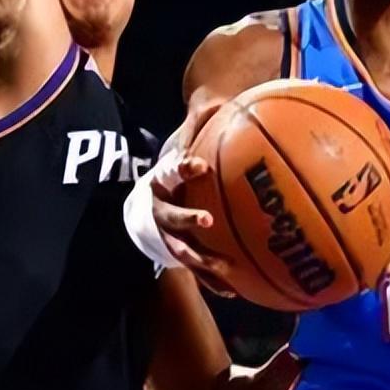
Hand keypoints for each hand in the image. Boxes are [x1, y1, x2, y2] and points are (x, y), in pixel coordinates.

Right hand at [150, 99, 236, 295]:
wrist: (155, 192)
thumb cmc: (179, 161)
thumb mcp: (187, 138)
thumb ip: (200, 122)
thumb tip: (218, 99)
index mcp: (162, 178)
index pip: (170, 169)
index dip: (183, 167)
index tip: (199, 164)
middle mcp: (159, 208)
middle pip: (168, 215)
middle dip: (186, 219)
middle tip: (207, 221)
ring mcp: (165, 234)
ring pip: (178, 248)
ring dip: (198, 258)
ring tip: (219, 266)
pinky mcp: (178, 251)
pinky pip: (195, 269)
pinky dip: (212, 279)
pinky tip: (234, 290)